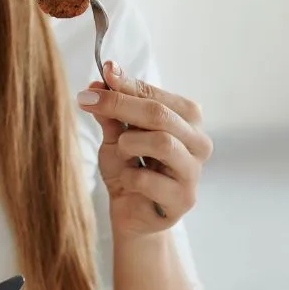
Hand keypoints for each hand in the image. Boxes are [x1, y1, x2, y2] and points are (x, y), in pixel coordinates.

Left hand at [77, 60, 212, 235]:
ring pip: (162, 143)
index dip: (125, 85)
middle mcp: (198, 142)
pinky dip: (128, 176)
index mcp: (187, 119)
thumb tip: (98, 82)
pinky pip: (149, 179)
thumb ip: (111, 112)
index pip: (155, 95)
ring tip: (120, 152)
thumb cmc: (129, 169)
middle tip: (89, 102)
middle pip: (160, 114)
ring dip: (129, 144)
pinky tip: (128, 181)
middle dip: (120, 105)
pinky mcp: (183, 199)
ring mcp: (194, 171)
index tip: (100, 76)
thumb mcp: (115, 136)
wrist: (132, 213)